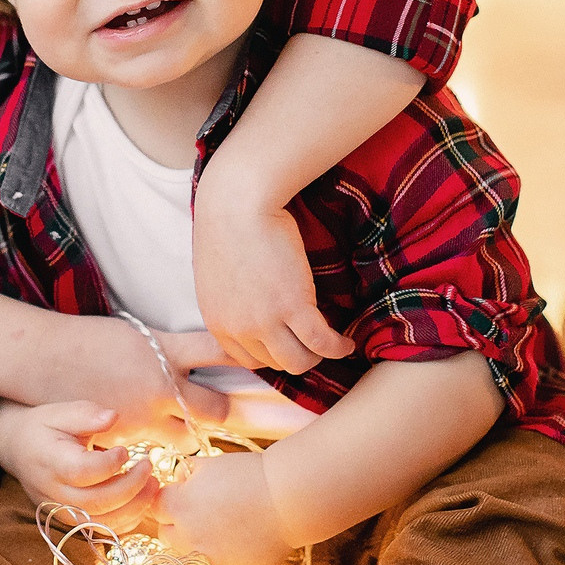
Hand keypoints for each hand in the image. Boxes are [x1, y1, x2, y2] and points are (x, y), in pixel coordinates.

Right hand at [0, 400, 157, 520]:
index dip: (108, 465)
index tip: (125, 450)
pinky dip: (127, 520)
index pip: (81, 472)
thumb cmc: (44, 428)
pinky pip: (102, 529)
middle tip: (149, 467)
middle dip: (130, 488)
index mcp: (50, 462)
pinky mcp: (72, 521)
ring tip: (153, 485)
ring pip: (101, 522)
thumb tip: (112, 417)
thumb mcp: (60, 412)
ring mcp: (62, 511)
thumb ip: (86, 414)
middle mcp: (53, 492)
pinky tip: (142, 499)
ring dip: (134, 507)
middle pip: (95, 502)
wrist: (20, 451)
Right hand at [46, 317, 233, 447]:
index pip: (219, 352)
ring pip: (187, 440)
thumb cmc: (89, 339)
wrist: (43, 360)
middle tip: (228, 409)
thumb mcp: (138, 333)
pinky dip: (159, 453)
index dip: (245, 356)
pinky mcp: (125, 440)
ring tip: (193, 434)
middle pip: (216, 409)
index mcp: (165, 352)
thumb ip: (171, 346)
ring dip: (192, 437)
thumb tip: (202, 349)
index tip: (264, 359)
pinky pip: (155, 454)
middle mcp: (160, 388)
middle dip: (224, 411)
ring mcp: (144, 419)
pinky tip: (160, 448)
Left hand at [154, 451, 292, 564]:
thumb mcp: (211, 464)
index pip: (157, 508)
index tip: (184, 495)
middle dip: (178, 525)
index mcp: (180, 508)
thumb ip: (186, 473)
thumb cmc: (250, 473)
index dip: (170, 499)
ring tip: (227, 529)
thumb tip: (178, 480)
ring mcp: (213, 562)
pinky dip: (232, 560)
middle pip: (167, 536)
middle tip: (202, 514)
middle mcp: (190, 539)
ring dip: (202, 545)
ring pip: (194, 557)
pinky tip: (249, 543)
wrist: (291, 497)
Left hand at [190, 185, 353, 374]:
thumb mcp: (220, 273)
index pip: (248, 359)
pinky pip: (322, 343)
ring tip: (332, 344)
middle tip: (314, 344)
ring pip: (299, 361)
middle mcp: (239, 328)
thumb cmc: (228, 223)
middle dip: (296, 356)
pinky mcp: (293, 307)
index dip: (272, 354)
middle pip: (275, 363)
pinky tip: (346, 341)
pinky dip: (338, 347)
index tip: (288, 344)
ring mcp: (265, 321)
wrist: (237, 201)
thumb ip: (232, 298)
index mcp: (218, 321)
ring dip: (318, 356)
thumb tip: (251, 304)